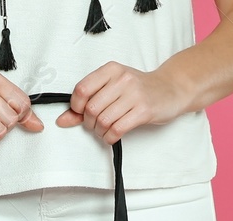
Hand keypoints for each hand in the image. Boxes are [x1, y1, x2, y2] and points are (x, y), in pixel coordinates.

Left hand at [57, 62, 188, 143]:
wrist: (171, 89)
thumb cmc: (138, 89)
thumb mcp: (112, 88)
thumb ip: (86, 103)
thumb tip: (62, 120)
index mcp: (111, 70)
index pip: (82, 89)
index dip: (76, 107)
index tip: (82, 112)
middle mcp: (122, 79)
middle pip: (91, 109)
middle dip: (89, 123)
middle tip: (96, 124)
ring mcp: (134, 94)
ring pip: (103, 121)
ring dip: (100, 132)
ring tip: (105, 130)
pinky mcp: (144, 111)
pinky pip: (117, 129)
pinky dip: (110, 137)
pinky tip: (113, 135)